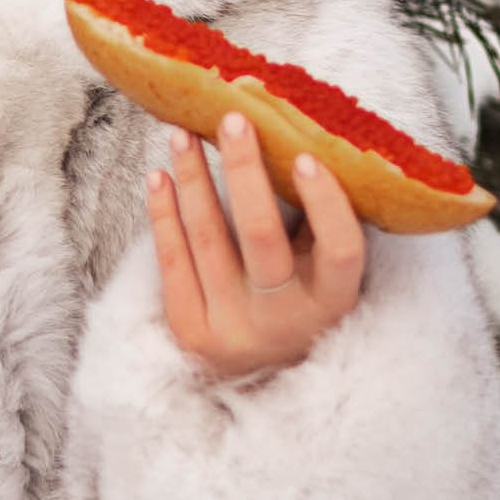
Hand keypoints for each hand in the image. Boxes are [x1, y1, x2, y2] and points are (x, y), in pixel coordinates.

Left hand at [147, 110, 365, 380]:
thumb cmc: (297, 302)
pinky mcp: (188, 330)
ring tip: (181, 134)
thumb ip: (317, 223)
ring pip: (207, 238)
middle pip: (261, 235)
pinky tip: (159, 176)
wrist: (256, 379)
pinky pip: (171, 259)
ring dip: (194, 178)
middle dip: (243, 171)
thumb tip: (305, 141)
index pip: (340, 249)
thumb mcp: (321, 274)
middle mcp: (282, 319)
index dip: (326, 203)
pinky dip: (163, 213)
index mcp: (331, 302)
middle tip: (231, 119)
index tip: (304, 155)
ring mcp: (231, 328)